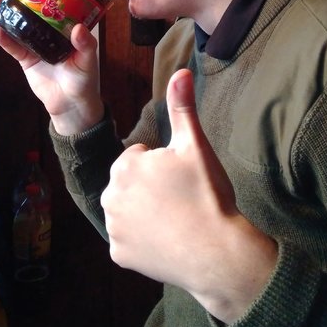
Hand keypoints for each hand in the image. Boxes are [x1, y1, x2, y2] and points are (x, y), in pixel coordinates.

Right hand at [0, 0, 103, 133]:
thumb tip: (78, 28)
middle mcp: (49, 34)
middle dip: (18, 1)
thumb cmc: (84, 79)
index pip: (53, 5)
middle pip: (31, 13)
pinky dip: (4, 40)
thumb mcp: (88, 60)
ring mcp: (36, 46)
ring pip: (18, 28)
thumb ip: (85, 45)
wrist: (71, 104)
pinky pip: (13, 48)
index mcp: (66, 29)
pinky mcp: (26, 60)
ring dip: (5, 18)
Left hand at [101, 68, 277, 323]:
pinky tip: (165, 240)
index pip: (139, 157)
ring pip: (126, 210)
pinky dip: (142, 241)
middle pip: (129, 183)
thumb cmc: (206, 194)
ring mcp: (113, 229)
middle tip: (180, 198)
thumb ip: (181, 107)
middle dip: (149, 187)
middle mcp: (109, 196)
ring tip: (174, 219)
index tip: (181, 179)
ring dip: (143, 212)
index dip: (163, 165)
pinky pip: (127, 240)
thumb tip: (181, 71)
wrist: (217, 252)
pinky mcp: (118, 255)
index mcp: (124, 166)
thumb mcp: (195, 145)